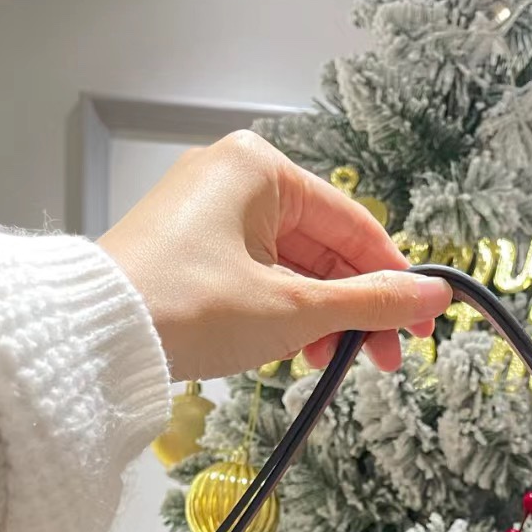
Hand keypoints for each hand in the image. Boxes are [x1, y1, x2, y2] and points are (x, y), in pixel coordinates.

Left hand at [98, 130, 451, 379]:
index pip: (353, 224)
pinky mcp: (187, 251)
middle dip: (354, 307)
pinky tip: (294, 353)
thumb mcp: (295, 309)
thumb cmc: (190, 307)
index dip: (394, 279)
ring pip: (290, 267)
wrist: (98, 337)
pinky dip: (282, 314)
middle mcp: (233, 178)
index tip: (420, 323)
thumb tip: (433, 294)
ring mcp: (206, 214)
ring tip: (330, 363)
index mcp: (261, 169)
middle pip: (322, 246)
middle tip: (382, 358)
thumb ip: (371, 302)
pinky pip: (256, 277)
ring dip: (320, 318)